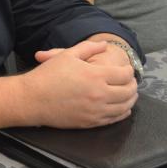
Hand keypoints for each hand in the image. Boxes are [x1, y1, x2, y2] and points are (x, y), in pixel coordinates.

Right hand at [22, 41, 137, 127]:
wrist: (33, 99)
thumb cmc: (48, 75)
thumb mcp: (67, 55)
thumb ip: (89, 47)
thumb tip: (105, 45)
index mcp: (96, 75)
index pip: (124, 74)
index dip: (128, 70)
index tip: (126, 69)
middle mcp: (100, 94)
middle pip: (129, 91)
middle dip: (133, 85)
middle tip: (131, 81)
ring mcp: (96, 110)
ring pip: (125, 106)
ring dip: (131, 99)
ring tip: (129, 94)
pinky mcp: (91, 122)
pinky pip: (115, 119)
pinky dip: (123, 113)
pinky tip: (122, 108)